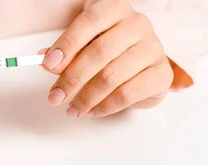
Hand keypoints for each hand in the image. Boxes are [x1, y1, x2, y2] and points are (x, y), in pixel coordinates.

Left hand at [40, 0, 173, 117]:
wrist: (140, 66)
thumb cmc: (107, 51)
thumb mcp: (82, 45)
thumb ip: (65, 53)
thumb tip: (46, 62)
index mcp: (116, 9)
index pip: (90, 21)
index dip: (67, 44)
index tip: (48, 64)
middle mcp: (138, 24)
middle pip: (99, 52)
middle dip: (72, 79)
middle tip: (55, 97)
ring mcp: (153, 48)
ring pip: (112, 76)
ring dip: (86, 98)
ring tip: (72, 110)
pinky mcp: (162, 74)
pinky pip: (128, 94)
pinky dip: (105, 107)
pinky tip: (92, 111)